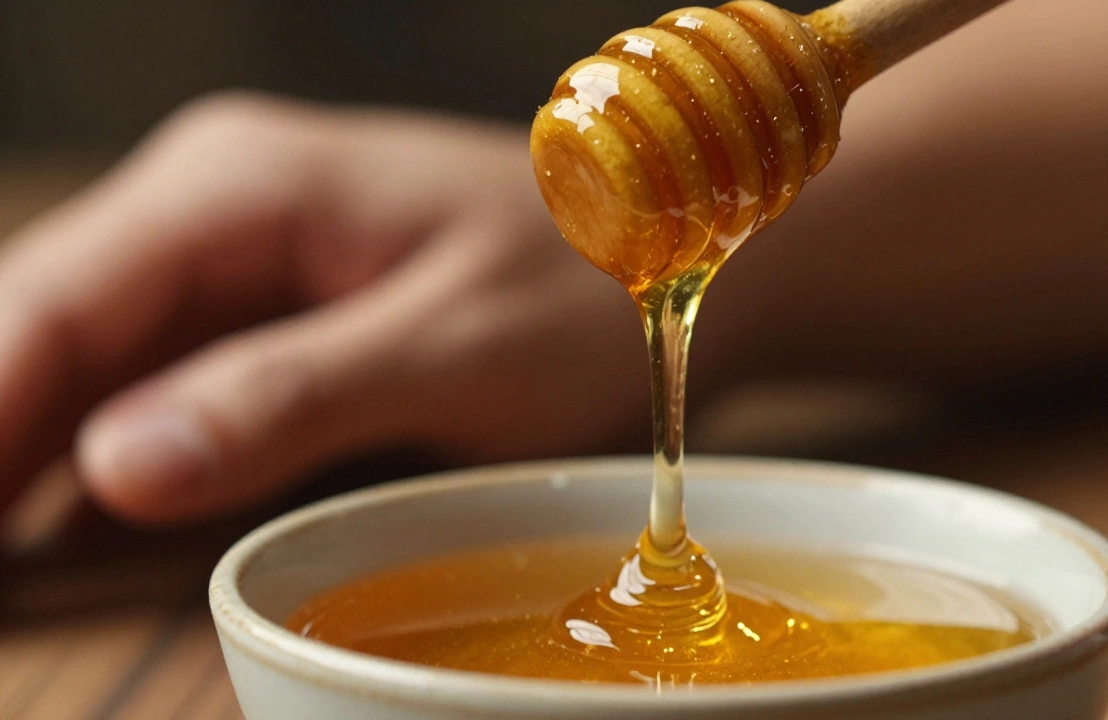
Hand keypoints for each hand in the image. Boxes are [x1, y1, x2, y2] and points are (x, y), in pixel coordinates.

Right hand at [0, 92, 647, 524]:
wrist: (666, 250)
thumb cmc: (588, 285)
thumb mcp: (457, 349)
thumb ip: (293, 396)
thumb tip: (117, 466)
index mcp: (240, 187)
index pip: (54, 302)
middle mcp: (212, 205)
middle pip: (44, 327)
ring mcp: (234, 256)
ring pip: (84, 357)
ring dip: (27, 452)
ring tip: (8, 567)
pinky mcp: (267, 310)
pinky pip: (151, 377)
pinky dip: (99, 450)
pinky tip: (68, 522)